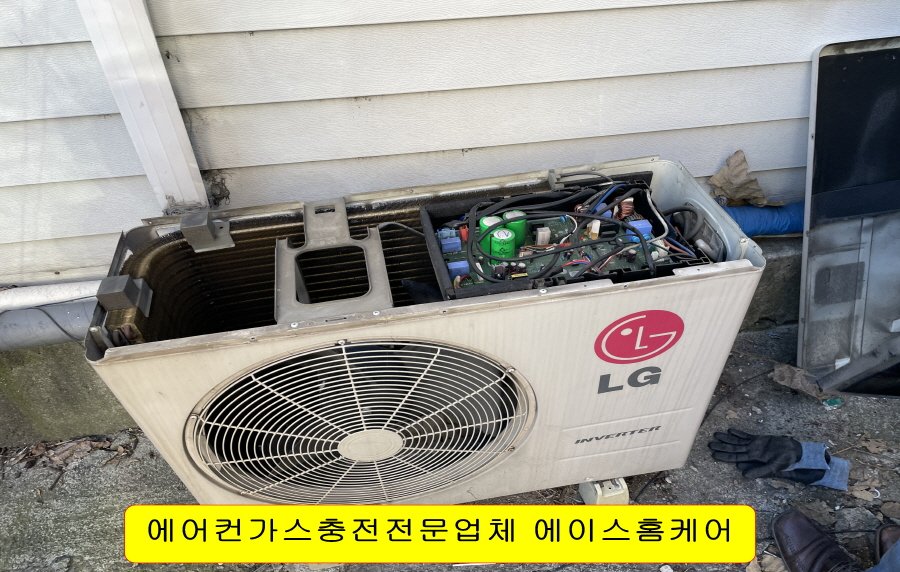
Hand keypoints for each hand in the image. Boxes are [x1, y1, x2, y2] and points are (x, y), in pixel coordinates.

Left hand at [708, 428, 824, 483]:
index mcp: (753, 458)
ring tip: (716, 435)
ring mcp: (754, 445)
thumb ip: (759, 471)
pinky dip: (738, 434)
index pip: (735, 457)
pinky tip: (730, 431)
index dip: (725, 456)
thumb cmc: (785, 461)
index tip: (713, 455)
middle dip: (722, 446)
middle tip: (709, 444)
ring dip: (727, 439)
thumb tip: (744, 475)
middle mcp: (751, 451)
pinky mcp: (759, 440)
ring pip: (737, 442)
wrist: (794, 452)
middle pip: (733, 448)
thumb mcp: (773, 468)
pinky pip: (747, 436)